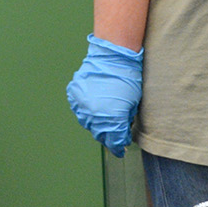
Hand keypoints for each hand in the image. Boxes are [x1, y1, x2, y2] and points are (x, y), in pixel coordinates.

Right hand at [66, 35, 141, 155]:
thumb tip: (122, 133)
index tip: (121, 150)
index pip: (114, 141)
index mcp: (112, 119)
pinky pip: (79, 110)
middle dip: (108, 137)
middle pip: (100, 134)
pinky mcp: (75, 96)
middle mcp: (94, 115)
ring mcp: (82, 105)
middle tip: (114, 137)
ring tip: (104, 121)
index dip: (118, 147)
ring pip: (88, 124)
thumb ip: (125, 122)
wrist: (113, 57)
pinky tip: (94, 109)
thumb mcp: (133, 104)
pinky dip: (86, 111)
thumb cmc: (127, 78)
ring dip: (96, 125)